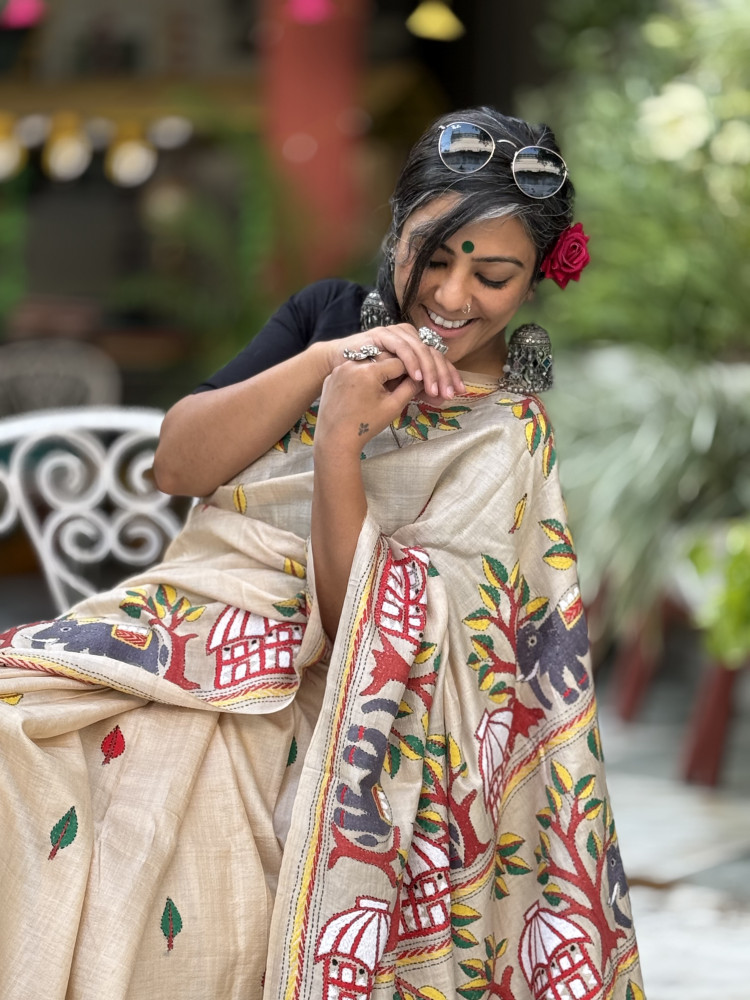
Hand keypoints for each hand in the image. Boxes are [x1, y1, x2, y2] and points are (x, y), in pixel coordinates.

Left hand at [314, 356, 417, 453]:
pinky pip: (351, 371)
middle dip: (393, 372)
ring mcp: (339, 369)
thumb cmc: (366, 425)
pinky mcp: (331, 377)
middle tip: (398, 386)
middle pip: (381, 360)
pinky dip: (360, 378)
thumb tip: (421, 378)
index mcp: (369, 370)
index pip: (398, 362)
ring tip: (380, 391)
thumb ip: (409, 388)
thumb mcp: (393, 407)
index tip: (414, 381)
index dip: (409, 372)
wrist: (335, 439)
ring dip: (376, 373)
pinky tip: (362, 394)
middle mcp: (352, 363)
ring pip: (366, 364)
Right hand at [322, 323, 464, 400]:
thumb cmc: (367, 379)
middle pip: (434, 353)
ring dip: (429, 371)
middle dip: (443, 375)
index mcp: (416, 346)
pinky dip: (411, 362)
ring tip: (434, 389)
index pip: (439, 359)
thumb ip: (418, 389)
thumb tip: (442, 399)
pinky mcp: (383, 334)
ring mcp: (396, 333)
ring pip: (421, 349)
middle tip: (448, 393)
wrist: (338, 368)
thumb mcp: (398, 386)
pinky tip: (417, 376)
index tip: (458, 391)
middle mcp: (409, 337)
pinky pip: (402, 347)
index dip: (450, 375)